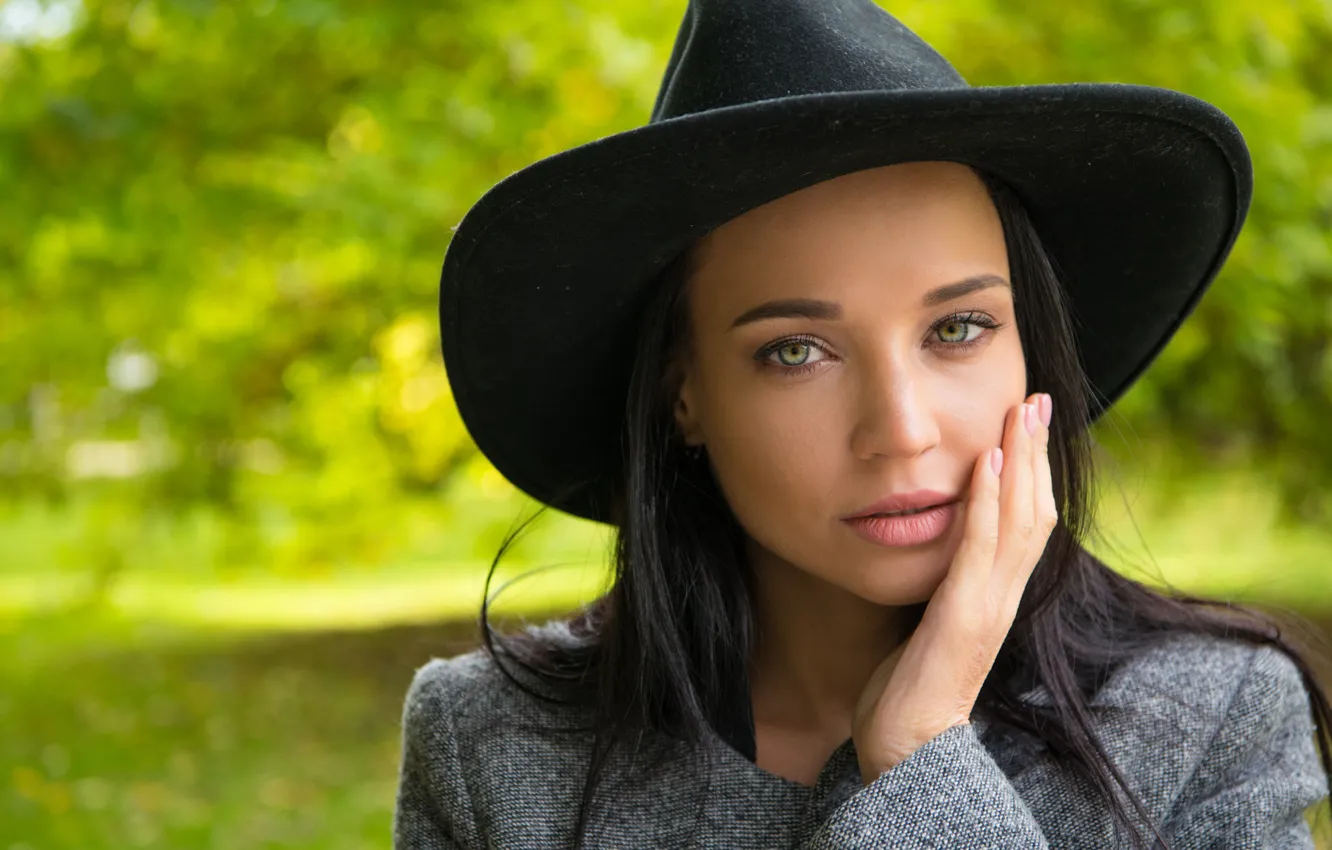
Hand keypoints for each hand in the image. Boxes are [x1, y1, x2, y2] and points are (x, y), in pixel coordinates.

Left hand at [852, 392, 1056, 784]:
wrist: (906, 752)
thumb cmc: (907, 691)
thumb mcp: (924, 624)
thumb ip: (936, 587)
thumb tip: (926, 548)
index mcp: (993, 596)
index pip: (1025, 522)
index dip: (1032, 472)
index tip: (1028, 423)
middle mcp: (1001, 597)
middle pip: (1034, 510)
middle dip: (1036, 452)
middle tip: (1039, 398)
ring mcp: (988, 607)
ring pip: (1018, 521)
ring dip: (1021, 461)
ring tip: (1021, 410)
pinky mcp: (963, 619)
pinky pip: (980, 550)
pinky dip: (987, 502)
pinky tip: (986, 463)